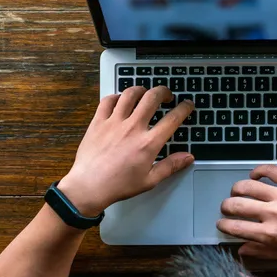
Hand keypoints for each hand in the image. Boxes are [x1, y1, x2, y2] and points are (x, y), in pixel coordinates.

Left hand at [58, 86, 194, 214]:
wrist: (89, 186)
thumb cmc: (119, 185)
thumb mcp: (150, 180)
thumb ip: (170, 166)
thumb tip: (188, 157)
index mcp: (148, 143)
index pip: (173, 118)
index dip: (184, 108)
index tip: (187, 105)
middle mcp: (133, 128)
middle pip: (152, 97)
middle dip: (164, 92)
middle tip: (167, 95)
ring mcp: (114, 122)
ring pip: (130, 94)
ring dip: (141, 90)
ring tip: (145, 93)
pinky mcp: (98, 122)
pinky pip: (108, 100)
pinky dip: (116, 97)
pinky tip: (120, 101)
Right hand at [217, 165, 276, 260]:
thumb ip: (262, 251)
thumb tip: (241, 249)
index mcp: (270, 234)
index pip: (236, 227)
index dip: (223, 225)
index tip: (221, 223)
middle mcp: (272, 213)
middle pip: (237, 205)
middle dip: (226, 206)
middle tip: (227, 207)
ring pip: (248, 186)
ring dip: (237, 189)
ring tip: (237, 192)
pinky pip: (269, 170)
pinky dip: (258, 170)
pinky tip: (254, 175)